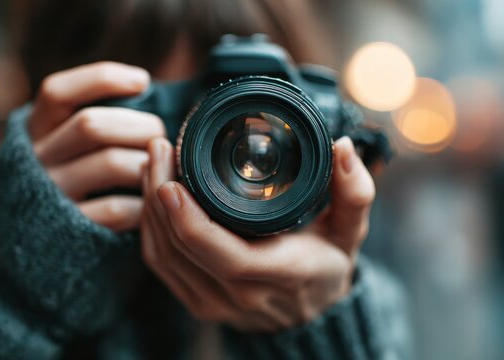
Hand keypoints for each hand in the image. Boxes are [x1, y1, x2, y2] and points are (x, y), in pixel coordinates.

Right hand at [29, 62, 165, 230]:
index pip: (58, 92)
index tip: (142, 80)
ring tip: (164, 167)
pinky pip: (119, 208)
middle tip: (162, 136)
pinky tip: (155, 199)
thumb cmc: (83, 176)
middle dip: (141, 126)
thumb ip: (103, 118)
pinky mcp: (75, 227)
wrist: (52, 238)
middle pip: (92, 125)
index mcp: (39, 129)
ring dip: (150, 163)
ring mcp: (54, 194)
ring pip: (111, 163)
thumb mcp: (76, 143)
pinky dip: (146, 201)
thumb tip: (150, 89)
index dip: (102, 79)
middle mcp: (38, 159)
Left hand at [141, 135, 374, 331]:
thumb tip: (344, 148)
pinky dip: (150, 229)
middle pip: (183, 250)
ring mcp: (216, 303)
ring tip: (153, 163)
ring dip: (150, 208)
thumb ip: (354, 193)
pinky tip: (153, 196)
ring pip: (165, 256)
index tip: (172, 180)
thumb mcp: (350, 231)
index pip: (227, 256)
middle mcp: (243, 295)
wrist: (311, 314)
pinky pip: (161, 266)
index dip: (192, 221)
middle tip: (159, 149)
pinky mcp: (198, 301)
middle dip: (160, 196)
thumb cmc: (327, 265)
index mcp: (281, 273)